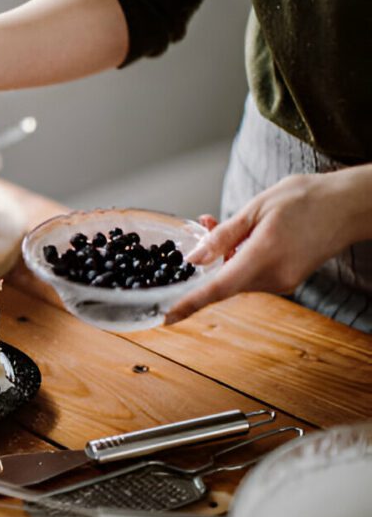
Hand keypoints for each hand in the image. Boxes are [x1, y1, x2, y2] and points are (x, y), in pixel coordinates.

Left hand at [165, 173, 360, 322]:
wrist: (350, 205)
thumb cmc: (306, 199)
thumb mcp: (256, 209)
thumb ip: (223, 236)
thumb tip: (195, 258)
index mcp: (263, 258)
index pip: (217, 289)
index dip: (189, 304)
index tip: (166, 317)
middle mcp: (274, 278)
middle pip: (224, 280)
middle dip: (207, 260)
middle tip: (205, 224)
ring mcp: (282, 281)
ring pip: (236, 277)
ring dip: (224, 256)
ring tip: (223, 222)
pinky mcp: (287, 279)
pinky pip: (252, 274)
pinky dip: (239, 258)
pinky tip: (242, 235)